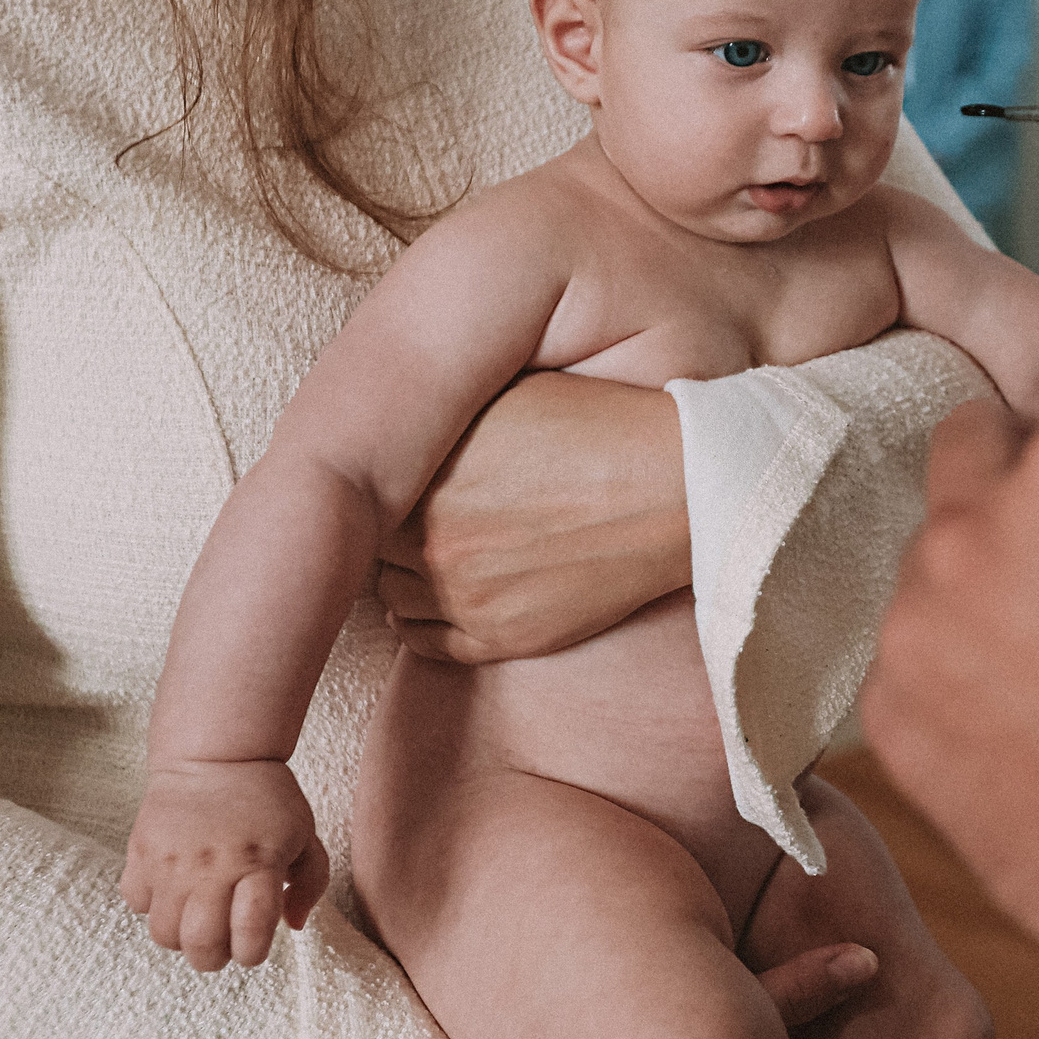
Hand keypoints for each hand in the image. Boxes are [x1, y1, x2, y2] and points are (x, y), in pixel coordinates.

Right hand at [121, 759, 328, 971]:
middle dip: (215, 956)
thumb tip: (293, 926)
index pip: (251, 930)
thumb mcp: (305, 835)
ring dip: (182, 936)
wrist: (216, 755)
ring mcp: (171, 860)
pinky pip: (136, 903)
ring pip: (165, 934)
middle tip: (222, 941)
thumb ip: (311, 883)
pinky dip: (152, 906)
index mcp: (259, 860)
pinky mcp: (140, 851)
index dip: (253, 952)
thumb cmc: (267, 800)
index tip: (254, 945)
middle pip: (202, 945)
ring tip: (197, 915)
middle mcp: (212, 865)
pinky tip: (173, 888)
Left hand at [379, 372, 690, 662]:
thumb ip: (441, 415)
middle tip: (413, 509)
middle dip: (390, 526)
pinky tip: (435, 596)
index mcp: (428, 478)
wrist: (675, 489)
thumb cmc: (601, 426)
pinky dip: (419, 621)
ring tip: (429, 550)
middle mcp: (436, 543)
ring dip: (401, 574)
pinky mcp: (503, 637)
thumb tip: (397, 421)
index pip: (364, 492)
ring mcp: (468, 597)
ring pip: (392, 597)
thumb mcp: (508, 394)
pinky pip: (425, 644)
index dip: (382, 481)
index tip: (397, 474)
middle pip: (375, 546)